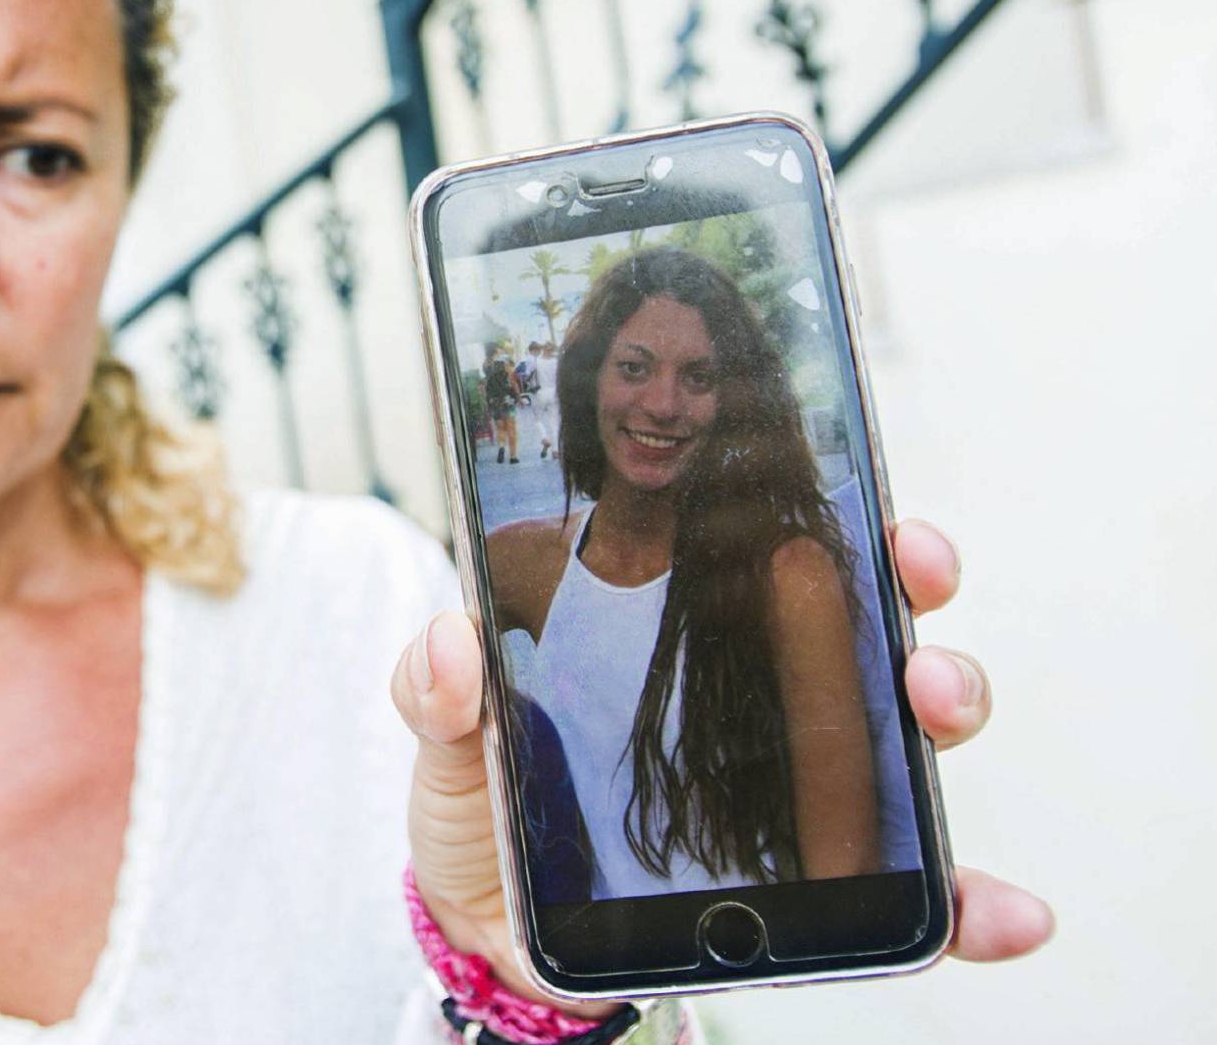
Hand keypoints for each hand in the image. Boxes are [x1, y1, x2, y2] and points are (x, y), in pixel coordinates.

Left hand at [390, 517, 1054, 1009]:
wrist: (498, 932)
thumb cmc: (489, 812)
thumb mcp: (449, 742)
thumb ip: (436, 692)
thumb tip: (452, 643)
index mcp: (678, 641)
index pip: (770, 561)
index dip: (832, 523)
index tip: (867, 507)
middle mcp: (758, 701)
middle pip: (862, 625)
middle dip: (909, 590)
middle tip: (913, 584)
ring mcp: (794, 788)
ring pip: (903, 733)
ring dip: (947, 701)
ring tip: (936, 704)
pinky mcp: (811, 883)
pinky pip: (911, 893)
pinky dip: (969, 900)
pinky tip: (1002, 911)